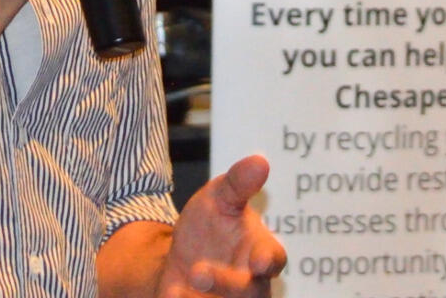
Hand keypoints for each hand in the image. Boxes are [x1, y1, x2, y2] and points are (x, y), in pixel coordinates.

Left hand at [158, 155, 285, 297]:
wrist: (178, 258)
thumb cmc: (210, 225)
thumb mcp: (218, 197)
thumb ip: (238, 183)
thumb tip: (259, 161)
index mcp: (260, 252)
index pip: (274, 259)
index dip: (269, 261)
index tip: (259, 261)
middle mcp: (250, 284)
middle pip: (249, 293)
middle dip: (226, 284)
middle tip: (198, 272)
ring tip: (183, 285)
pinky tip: (171, 293)